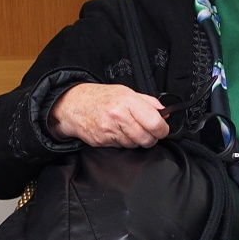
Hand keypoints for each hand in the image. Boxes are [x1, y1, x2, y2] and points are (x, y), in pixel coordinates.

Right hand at [50, 83, 169, 147]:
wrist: (73, 105)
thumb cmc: (100, 97)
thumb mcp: (126, 92)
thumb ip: (148, 102)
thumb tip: (165, 113)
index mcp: (127, 101)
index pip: (154, 122)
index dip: (163, 129)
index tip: (163, 129)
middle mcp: (118, 116)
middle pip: (146, 138)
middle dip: (151, 138)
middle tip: (147, 131)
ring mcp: (109, 130)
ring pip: (134, 145)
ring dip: (136, 140)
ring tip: (127, 128)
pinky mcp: (102, 142)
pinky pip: (121, 147)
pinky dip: (122, 142)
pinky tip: (116, 132)